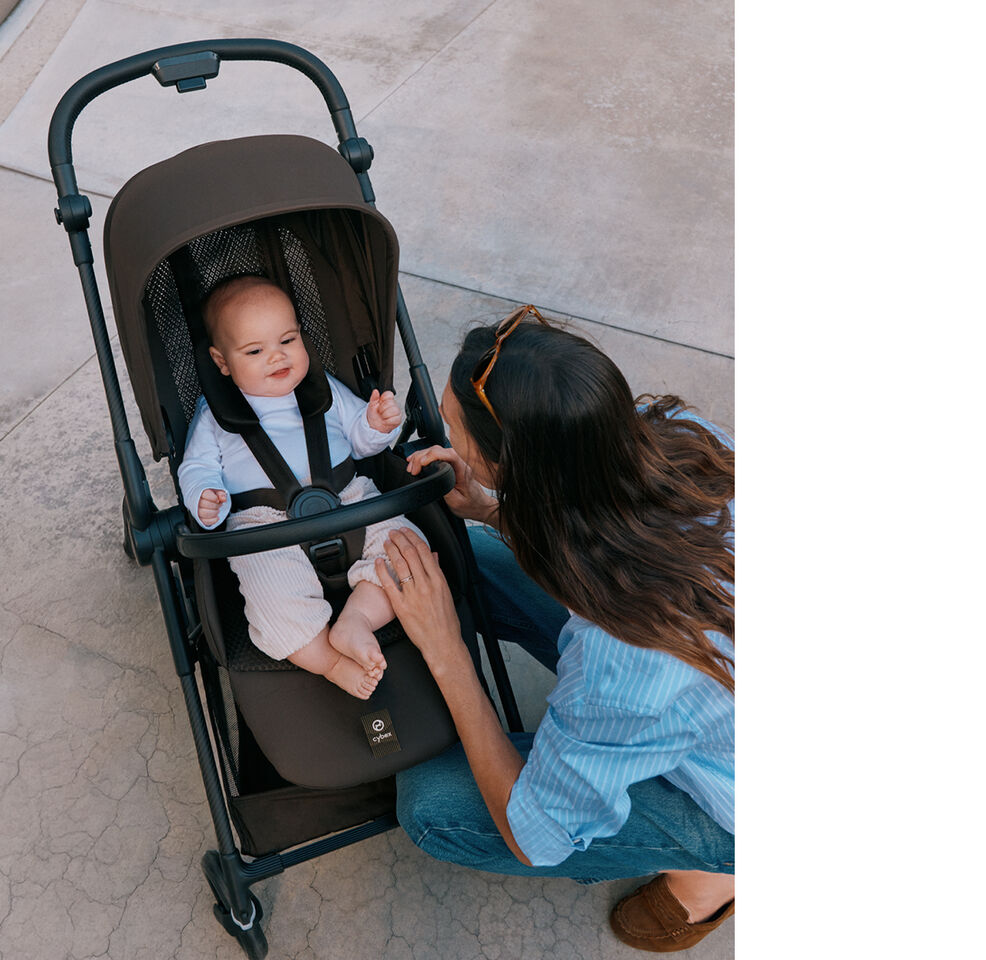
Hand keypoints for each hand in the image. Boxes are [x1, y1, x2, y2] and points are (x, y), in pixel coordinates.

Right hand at [197, 488, 226, 525]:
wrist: (208, 501)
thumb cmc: (212, 495)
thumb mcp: (217, 492)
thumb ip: (221, 494)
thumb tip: (223, 498)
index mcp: (201, 493)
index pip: (206, 494)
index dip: (213, 498)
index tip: (217, 500)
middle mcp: (196, 501)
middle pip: (205, 504)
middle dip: (216, 505)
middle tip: (219, 504)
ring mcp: (196, 510)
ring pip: (204, 513)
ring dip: (214, 512)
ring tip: (217, 510)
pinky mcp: (199, 519)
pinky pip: (204, 521)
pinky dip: (213, 520)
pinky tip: (217, 517)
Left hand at [366, 389, 401, 432]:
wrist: (375, 425)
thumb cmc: (374, 414)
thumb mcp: (372, 405)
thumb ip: (374, 398)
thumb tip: (375, 391)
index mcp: (387, 399)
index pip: (389, 394)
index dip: (383, 398)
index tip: (379, 403)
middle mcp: (393, 404)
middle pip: (391, 402)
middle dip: (383, 408)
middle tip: (380, 411)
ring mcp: (396, 412)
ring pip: (395, 410)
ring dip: (386, 414)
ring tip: (383, 416)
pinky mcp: (398, 419)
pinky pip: (396, 419)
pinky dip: (388, 421)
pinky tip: (385, 420)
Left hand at [375, 528, 466, 670]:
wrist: (442, 642)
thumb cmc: (446, 620)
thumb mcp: (447, 593)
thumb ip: (438, 573)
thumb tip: (433, 555)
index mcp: (438, 580)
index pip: (424, 551)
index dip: (412, 537)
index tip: (405, 531)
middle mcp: (426, 584)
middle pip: (410, 554)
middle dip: (400, 539)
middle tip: (392, 532)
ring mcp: (413, 595)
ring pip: (400, 565)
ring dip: (391, 550)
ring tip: (386, 542)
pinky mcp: (401, 606)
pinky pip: (389, 583)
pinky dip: (383, 570)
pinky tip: (378, 561)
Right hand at [405, 445, 497, 523]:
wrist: (480, 506)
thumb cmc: (471, 505)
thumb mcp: (457, 502)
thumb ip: (446, 490)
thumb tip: (433, 480)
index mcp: (463, 470)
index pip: (449, 455)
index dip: (433, 455)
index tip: (421, 463)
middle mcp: (460, 463)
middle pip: (439, 450)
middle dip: (422, 456)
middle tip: (412, 469)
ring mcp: (456, 463)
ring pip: (436, 451)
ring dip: (421, 456)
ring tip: (411, 466)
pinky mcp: (452, 465)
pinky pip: (437, 456)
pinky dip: (425, 457)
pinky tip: (417, 462)